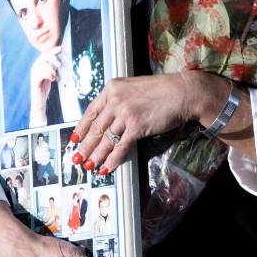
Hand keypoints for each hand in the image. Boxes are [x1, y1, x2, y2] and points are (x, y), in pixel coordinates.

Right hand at [28, 46, 62, 125]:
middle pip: (44, 57)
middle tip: (59, 65)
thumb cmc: (46, 88)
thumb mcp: (51, 75)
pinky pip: (41, 73)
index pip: (46, 55)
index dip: (53, 51)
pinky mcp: (34, 80)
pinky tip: (53, 79)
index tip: (60, 48)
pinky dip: (49, 75)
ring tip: (55, 76)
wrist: (40, 100)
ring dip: (52, 69)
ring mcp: (34, 74)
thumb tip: (62, 61)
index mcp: (39, 65)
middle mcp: (35, 68)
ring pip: (43, 65)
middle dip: (52, 59)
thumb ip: (54, 68)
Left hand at [73, 71, 222, 172]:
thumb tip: (108, 120)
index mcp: (112, 88)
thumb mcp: (134, 88)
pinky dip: (112, 159)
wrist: (182, 92)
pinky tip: (106, 168)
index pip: (91, 111)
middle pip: (95, 127)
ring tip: (89, 166)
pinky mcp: (136, 126)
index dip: (81, 128)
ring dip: (96, 156)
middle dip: (85, 146)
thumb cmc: (162, 90)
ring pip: (105, 139)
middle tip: (77, 158)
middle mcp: (115, 100)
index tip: (74, 139)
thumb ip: (119, 100)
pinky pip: (120, 147)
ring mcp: (125, 113)